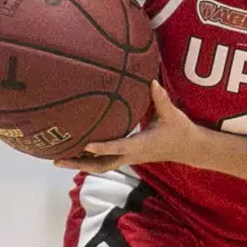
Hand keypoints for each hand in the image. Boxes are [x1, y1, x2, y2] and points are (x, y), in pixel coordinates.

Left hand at [55, 82, 198, 172]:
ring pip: (101, 166)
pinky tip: (75, 153)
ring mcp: (129, 158)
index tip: (86, 146)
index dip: (103, 147)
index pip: (120, 147)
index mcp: (142, 145)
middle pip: (102, 165)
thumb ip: (160, 98)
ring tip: (58, 159)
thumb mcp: (172, 114)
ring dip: (80, 164)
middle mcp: (132, 155)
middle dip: (79, 163)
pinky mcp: (128, 157)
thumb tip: (151, 81)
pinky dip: (89, 160)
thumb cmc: (180, 130)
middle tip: (57, 159)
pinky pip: (105, 162)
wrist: (188, 148)